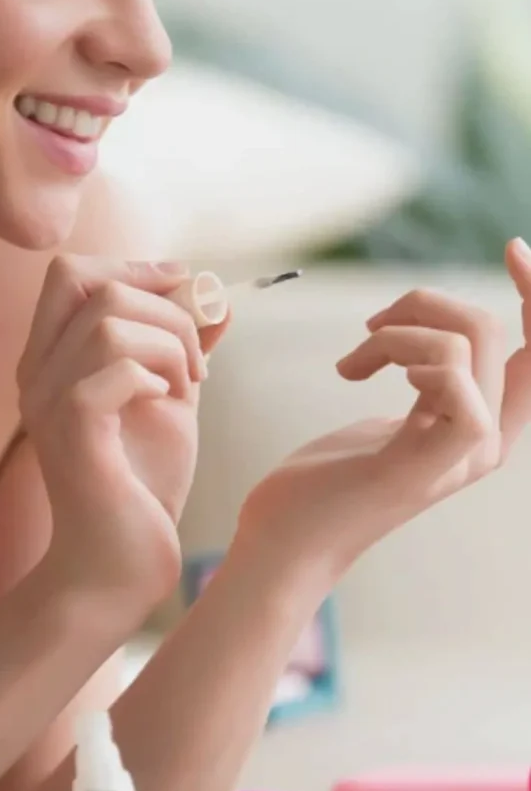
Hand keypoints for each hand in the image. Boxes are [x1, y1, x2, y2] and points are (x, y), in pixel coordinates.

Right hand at [17, 256, 228, 611]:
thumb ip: (183, 352)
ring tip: (188, 389)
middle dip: (164, 307)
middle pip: (91, 282)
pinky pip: (115, 365)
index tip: (186, 289)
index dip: (135, 266)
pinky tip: (168, 404)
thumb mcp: (170, 405)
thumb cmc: (142, 489)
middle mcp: (37, 373)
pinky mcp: (72, 431)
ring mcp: (47, 401)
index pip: (71, 272)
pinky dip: (157, 374)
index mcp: (52, 360)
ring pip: (111, 322)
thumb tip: (216, 301)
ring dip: (170, 346)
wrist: (120, 567)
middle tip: (196, 361)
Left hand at [240, 239, 530, 572]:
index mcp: (478, 428)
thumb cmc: (324, 482)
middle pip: (492, 329)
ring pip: (468, 343)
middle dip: (422, 304)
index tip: (513, 249)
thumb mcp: (392, 419)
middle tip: (368, 327)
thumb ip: (431, 384)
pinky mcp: (424, 465)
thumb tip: (442, 339)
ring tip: (352, 361)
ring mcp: (459, 458)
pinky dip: (406, 356)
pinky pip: (457, 383)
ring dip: (394, 331)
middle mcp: (483, 443)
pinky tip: (358, 375)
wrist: (282, 541)